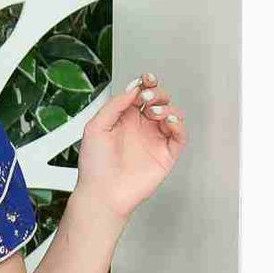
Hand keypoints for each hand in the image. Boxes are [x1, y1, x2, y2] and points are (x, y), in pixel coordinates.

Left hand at [75, 71, 187, 220]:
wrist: (102, 193)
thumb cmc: (94, 166)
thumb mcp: (95, 128)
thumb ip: (114, 106)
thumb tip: (132, 89)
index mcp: (124, 119)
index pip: (140, 95)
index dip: (146, 84)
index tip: (146, 79)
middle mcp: (141, 128)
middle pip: (159, 101)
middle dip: (157, 93)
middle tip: (147, 98)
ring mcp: (154, 140)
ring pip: (172, 114)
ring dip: (167, 108)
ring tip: (154, 113)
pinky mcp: (165, 154)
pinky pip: (179, 135)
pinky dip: (178, 125)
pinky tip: (168, 121)